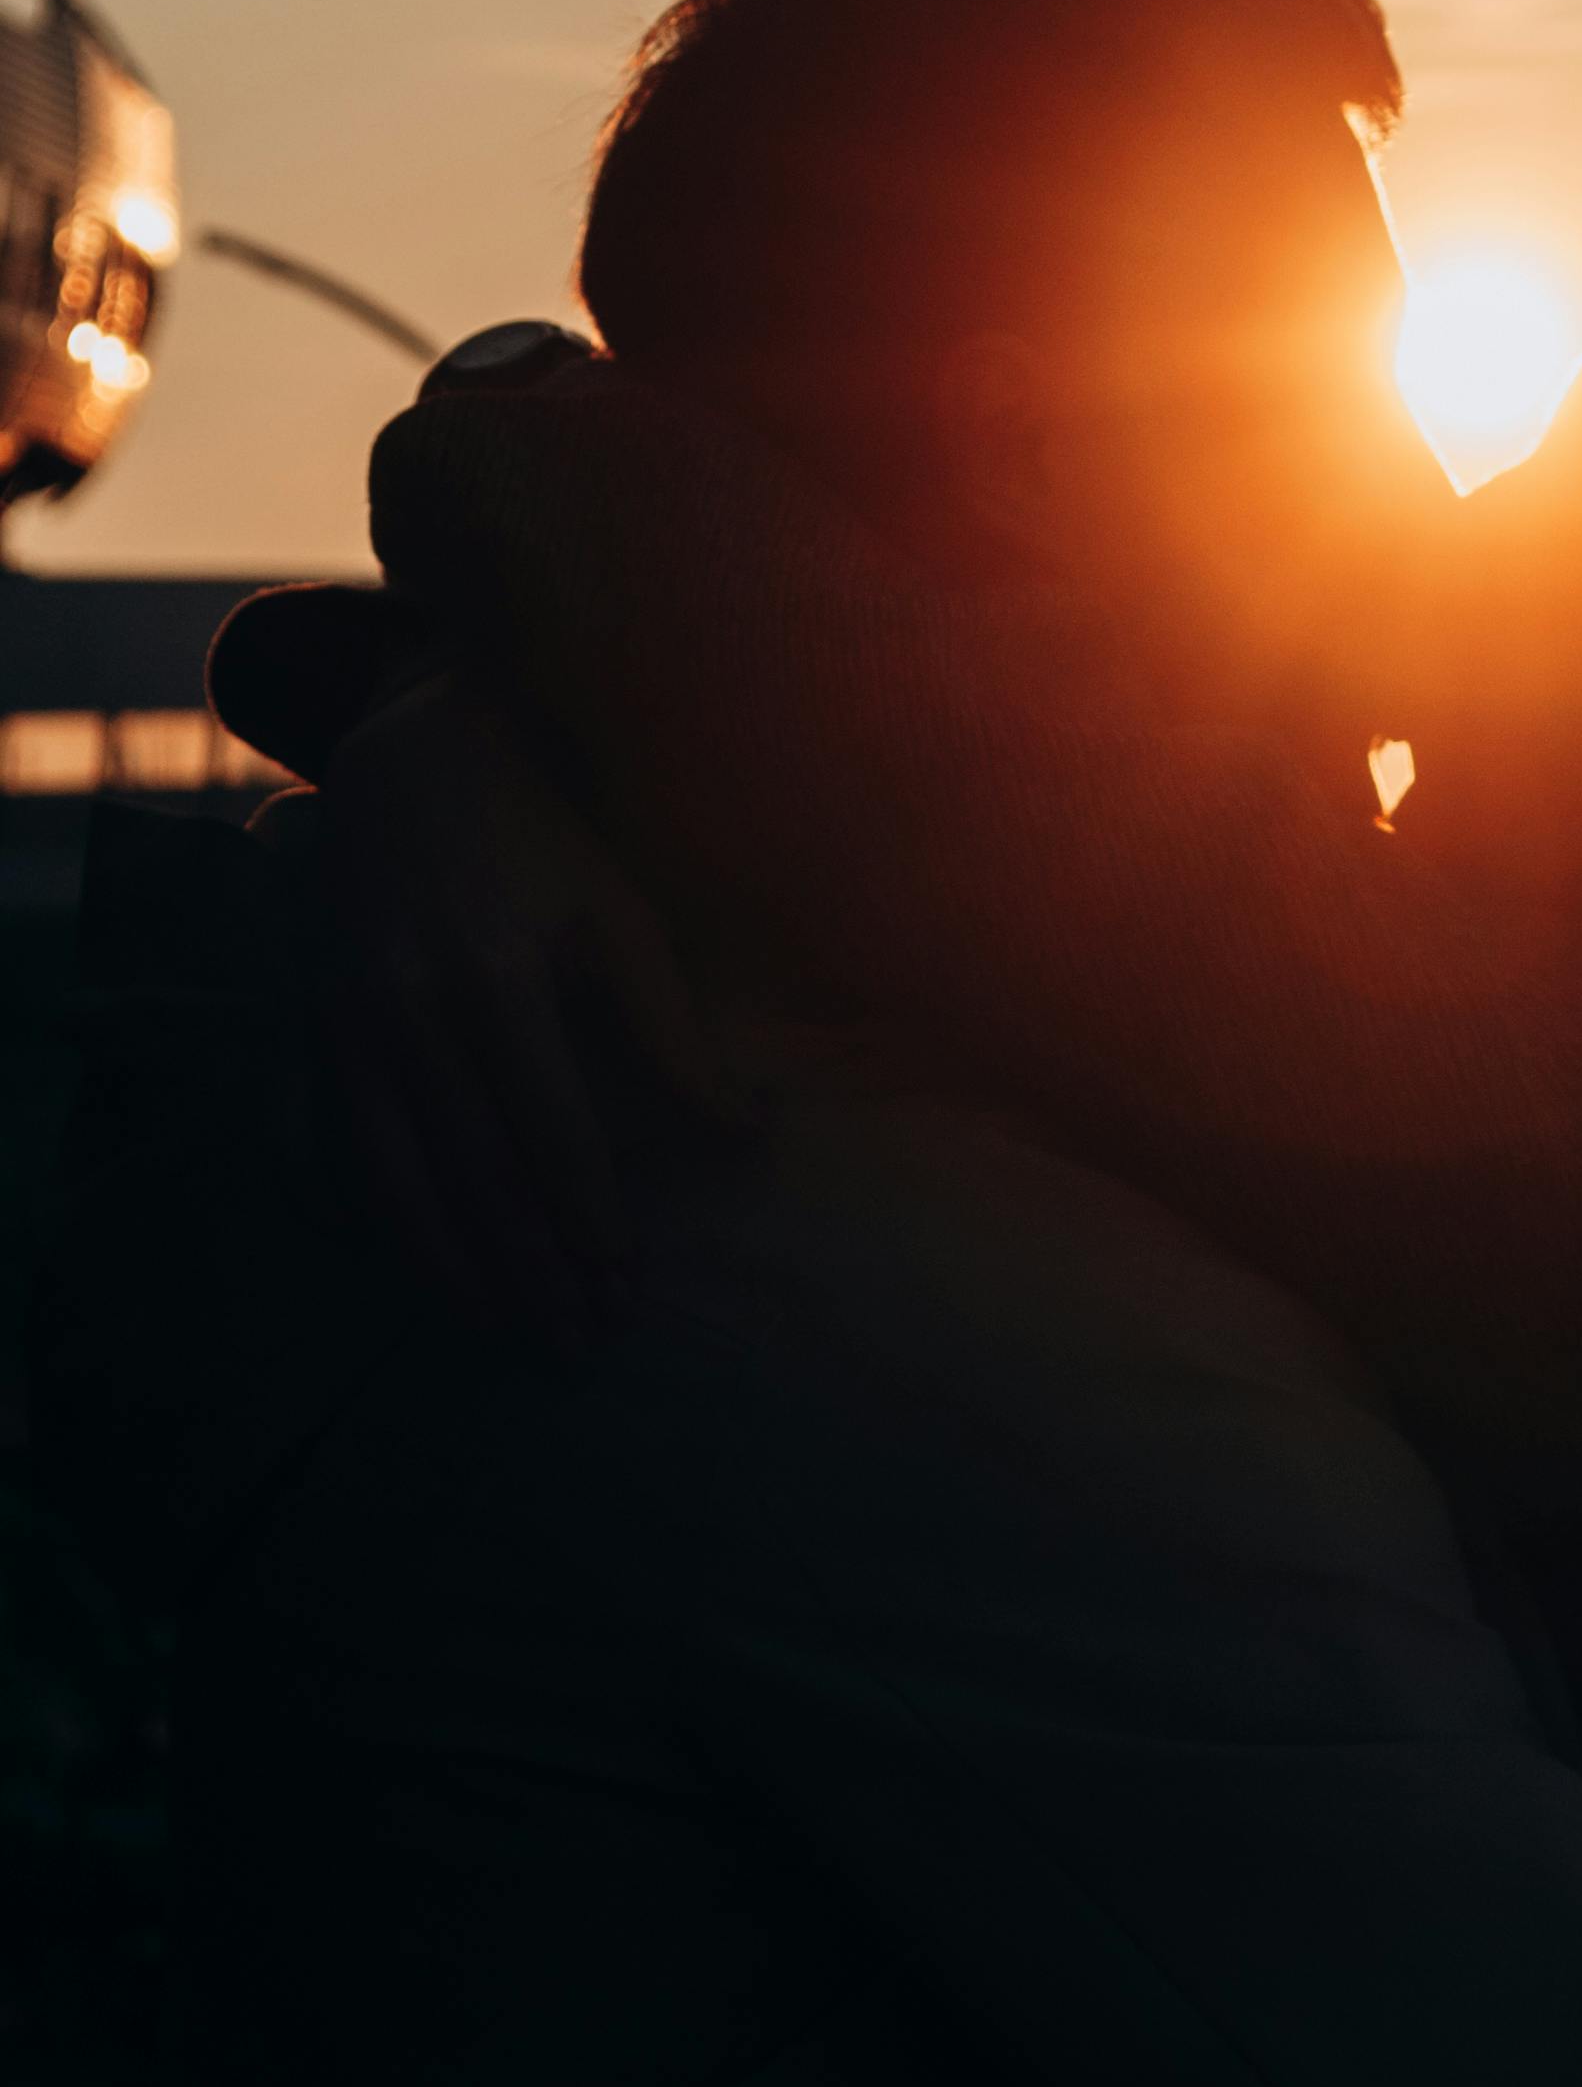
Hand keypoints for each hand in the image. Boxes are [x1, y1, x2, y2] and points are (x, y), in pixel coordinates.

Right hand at [314, 666, 740, 1348]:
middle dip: (534, 1264)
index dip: (589, 1215)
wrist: (411, 749)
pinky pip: (362, 1149)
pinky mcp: (329, 1026)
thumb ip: (672, 1027)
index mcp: (503, 974)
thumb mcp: (619, 912)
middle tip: (583, 1337)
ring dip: (468, 1264)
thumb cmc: (543, 833)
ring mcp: (362, 1020)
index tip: (627, 1281)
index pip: (552, 1130)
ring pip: (415, 1175)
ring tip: (519, 1330)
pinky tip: (439, 1275)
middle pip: (483, 1171)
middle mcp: (420, 1006)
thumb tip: (747, 1129)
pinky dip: (400, 1222)